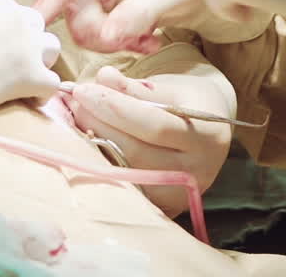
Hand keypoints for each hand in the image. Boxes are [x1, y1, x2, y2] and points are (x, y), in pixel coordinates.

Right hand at [0, 0, 61, 133]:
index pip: (6, 5)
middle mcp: (12, 10)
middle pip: (32, 23)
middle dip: (23, 41)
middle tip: (1, 62)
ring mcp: (24, 41)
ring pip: (50, 47)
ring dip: (39, 62)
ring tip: (20, 79)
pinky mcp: (29, 73)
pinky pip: (51, 84)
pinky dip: (40, 94)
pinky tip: (24, 101)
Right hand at [36, 0, 266, 53]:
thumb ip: (137, 12)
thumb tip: (105, 36)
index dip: (40, 14)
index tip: (33, 43)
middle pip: (72, 15)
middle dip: (101, 36)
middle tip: (134, 41)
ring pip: (85, 25)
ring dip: (114, 38)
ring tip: (148, 36)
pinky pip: (99, 25)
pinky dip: (120, 35)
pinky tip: (147, 35)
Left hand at [63, 66, 233, 216]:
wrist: (211, 132)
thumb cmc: (187, 102)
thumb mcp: (170, 86)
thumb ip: (136, 86)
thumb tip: (103, 77)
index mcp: (207, 134)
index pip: (154, 124)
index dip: (114, 107)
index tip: (83, 90)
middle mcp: (198, 170)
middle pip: (137, 152)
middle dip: (99, 124)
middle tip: (74, 103)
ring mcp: (181, 194)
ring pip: (128, 173)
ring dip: (95, 144)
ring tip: (77, 118)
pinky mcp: (164, 208)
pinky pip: (127, 187)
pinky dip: (103, 164)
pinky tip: (88, 142)